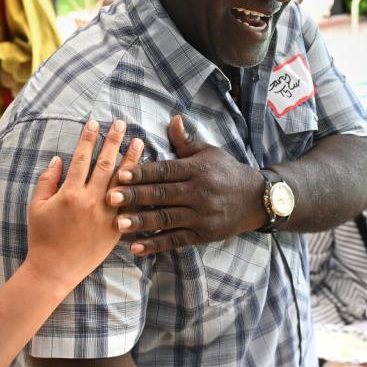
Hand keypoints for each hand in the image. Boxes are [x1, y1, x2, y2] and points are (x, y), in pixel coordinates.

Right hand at [25, 120, 143, 292]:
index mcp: (69, 194)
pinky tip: (147, 176)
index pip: (81, 158)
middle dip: (113, 141)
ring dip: (131, 159)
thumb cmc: (42, 237)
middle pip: (105, 164)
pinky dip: (138, 188)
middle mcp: (90, 201)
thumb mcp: (37, 206)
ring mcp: (106, 215)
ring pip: (122, 181)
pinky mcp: (116, 228)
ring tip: (139, 141)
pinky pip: (130, 205)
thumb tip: (59, 158)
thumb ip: (47, 180)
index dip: (88, 138)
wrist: (55, 269)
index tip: (94, 122)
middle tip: (121, 123)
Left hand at [108, 115, 265, 254]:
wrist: (256, 199)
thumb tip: (173, 118)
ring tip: (118, 224)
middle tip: (110, 198)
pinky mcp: (202, 235)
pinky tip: (136, 248)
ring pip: (166, 219)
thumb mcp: (209, 152)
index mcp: (196, 170)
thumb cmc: (226, 172)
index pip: (165, 171)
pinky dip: (155, 245)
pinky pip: (176, 240)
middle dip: (135, 196)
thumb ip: (186, 140)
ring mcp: (201, 216)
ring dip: (141, 222)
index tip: (120, 174)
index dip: (142, 172)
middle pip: (162, 194)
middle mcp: (198, 192)